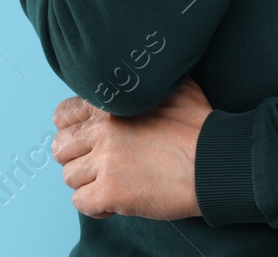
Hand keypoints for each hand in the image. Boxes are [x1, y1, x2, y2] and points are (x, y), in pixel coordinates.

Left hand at [52, 75, 212, 220]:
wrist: (216, 160)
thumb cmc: (201, 125)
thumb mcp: (177, 87)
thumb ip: (151, 81)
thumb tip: (151, 73)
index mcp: (112, 104)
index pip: (64, 115)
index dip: (73, 128)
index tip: (88, 138)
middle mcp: (102, 131)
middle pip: (61, 148)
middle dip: (78, 157)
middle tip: (100, 163)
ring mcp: (104, 162)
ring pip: (70, 177)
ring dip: (88, 182)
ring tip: (112, 181)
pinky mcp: (110, 192)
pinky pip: (81, 202)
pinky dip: (96, 205)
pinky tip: (116, 200)